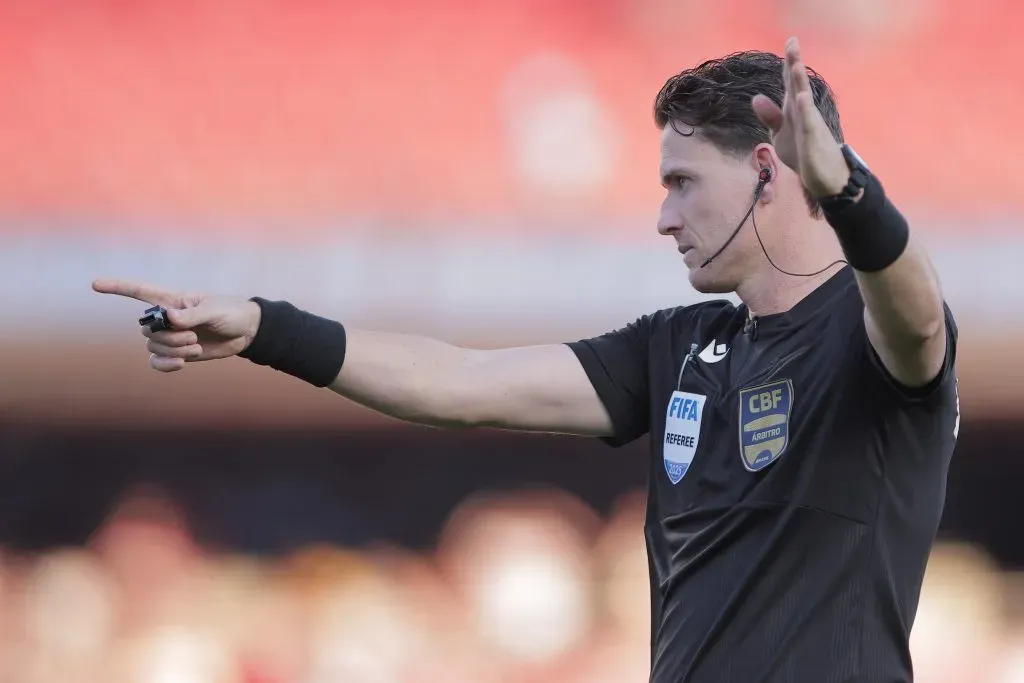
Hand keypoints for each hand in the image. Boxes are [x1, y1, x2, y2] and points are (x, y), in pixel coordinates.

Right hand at [92, 278, 261, 372]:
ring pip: (153, 346)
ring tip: (196, 345)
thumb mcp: (213, 311)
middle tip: (193, 336)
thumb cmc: (230, 312)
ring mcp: (170, 336)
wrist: (245, 332)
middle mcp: (166, 317)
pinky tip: (180, 363)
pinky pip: (156, 362)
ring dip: (173, 350)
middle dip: (169, 337)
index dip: (117, 287)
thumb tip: (170, 317)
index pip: (139, 291)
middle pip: (147, 330)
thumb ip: (191, 315)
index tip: (95, 284)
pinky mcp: (177, 352)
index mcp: (172, 300)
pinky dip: (165, 365)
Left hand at [751, 37, 850, 197]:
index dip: (789, 63)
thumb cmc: (803, 152)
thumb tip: (756, 97)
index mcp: (794, 109)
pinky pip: (809, 123)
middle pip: (798, 85)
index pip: (791, 82)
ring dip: (800, 82)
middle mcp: (803, 112)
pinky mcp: (812, 140)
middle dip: (795, 64)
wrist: (824, 177)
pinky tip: (800, 97)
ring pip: (804, 100)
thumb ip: (770, 115)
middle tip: (793, 41)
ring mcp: (809, 125)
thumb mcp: (781, 133)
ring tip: (797, 63)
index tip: (790, 40)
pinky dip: (805, 110)